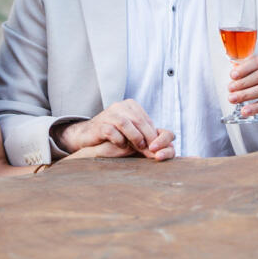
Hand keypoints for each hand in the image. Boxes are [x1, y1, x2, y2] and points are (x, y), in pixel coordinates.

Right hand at [56, 100, 174, 159]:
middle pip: (139, 121)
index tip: (159, 149)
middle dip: (148, 137)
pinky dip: (119, 140)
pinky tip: (121, 146)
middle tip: (153, 152)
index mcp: (131, 106)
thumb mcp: (133, 134)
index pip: (147, 120)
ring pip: (126, 123)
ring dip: (135, 137)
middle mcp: (120, 106)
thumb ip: (147, 137)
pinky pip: (112, 131)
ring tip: (139, 147)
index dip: (155, 135)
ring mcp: (109, 114)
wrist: (88, 137)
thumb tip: (168, 148)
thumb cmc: (115, 136)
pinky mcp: (99, 124)